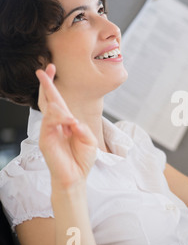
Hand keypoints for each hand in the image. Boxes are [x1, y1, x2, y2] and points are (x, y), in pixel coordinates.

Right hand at [36, 64, 96, 191]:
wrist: (76, 176)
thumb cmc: (82, 159)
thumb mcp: (88, 140)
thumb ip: (82, 128)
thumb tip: (72, 121)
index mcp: (66, 122)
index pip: (58, 100)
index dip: (53, 86)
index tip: (51, 68)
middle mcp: (55, 124)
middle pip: (47, 100)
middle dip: (46, 84)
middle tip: (43, 69)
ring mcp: (48, 131)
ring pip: (50, 111)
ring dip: (61, 111)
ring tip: (71, 120)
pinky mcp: (45, 140)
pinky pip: (50, 123)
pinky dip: (60, 120)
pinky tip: (69, 123)